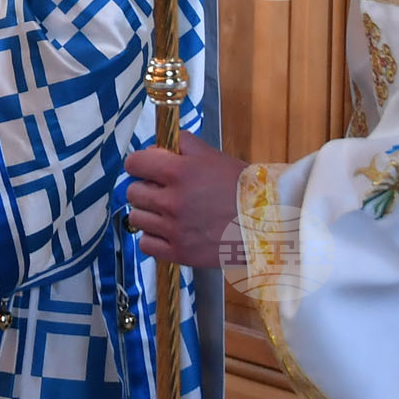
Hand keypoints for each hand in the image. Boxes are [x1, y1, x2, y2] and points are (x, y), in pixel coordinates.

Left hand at [123, 138, 247, 269]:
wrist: (265, 223)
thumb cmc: (240, 187)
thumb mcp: (211, 155)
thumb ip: (181, 145)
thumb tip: (154, 148)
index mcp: (178, 171)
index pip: (134, 163)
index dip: (140, 164)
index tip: (147, 168)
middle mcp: (171, 201)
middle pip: (132, 192)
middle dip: (145, 188)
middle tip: (162, 191)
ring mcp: (173, 229)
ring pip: (136, 218)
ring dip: (148, 213)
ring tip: (167, 213)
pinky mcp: (179, 253)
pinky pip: (145, 244)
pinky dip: (154, 238)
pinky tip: (169, 231)